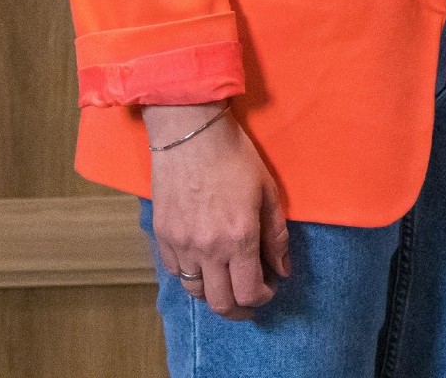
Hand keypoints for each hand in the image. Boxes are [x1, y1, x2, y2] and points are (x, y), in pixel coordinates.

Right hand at [145, 104, 290, 320]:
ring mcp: (181, 245)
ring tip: (227, 283)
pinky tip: (205, 264)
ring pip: (195, 292)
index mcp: (239, 237)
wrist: (190, 134)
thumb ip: (276, 235)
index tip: (270, 289)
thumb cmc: (235, 157)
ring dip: (214, 294)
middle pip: (220, 303)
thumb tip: (283, 270)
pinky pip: (176, 272)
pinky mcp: (162, 236)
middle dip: (238, 310)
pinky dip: (192, 276)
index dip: (263, 298)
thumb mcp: (267, 191)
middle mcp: (207, 249)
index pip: (249, 291)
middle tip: (249, 302)